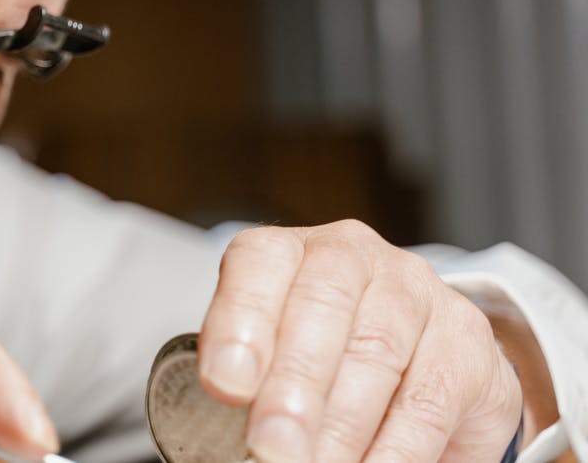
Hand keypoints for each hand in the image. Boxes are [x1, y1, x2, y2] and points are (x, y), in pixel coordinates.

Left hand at [199, 220, 522, 461]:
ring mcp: (418, 291)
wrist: (420, 372)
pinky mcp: (467, 343)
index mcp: (292, 251)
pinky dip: (395, 450)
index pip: (260, 260)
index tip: (225, 384)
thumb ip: (253, 381)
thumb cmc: (324, 363)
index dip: (239, 320)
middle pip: (321, 305)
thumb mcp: (274, 359)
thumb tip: (238, 429)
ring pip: (377, 353)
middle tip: (271, 446)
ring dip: (340, 426)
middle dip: (293, 385)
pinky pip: (429, 401)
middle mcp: (355, 255)